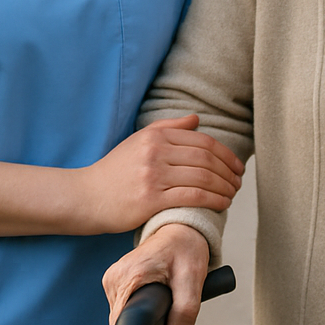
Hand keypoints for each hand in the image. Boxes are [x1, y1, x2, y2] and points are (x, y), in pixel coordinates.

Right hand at [79, 115, 242, 234]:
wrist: (86, 197)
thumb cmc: (114, 172)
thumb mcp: (138, 141)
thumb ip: (168, 128)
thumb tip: (196, 119)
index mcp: (155, 136)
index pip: (202, 141)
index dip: (225, 154)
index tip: (237, 166)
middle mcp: (155, 152)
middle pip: (205, 158)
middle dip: (228, 171)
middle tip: (238, 182)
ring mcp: (153, 175)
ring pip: (202, 177)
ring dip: (224, 187)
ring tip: (232, 194)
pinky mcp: (151, 199)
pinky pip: (192, 197)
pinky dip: (212, 200)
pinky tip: (221, 204)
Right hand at [103, 222, 209, 324]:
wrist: (179, 230)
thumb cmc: (185, 248)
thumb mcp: (192, 278)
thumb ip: (185, 311)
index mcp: (128, 275)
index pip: (121, 321)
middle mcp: (114, 277)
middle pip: (120, 320)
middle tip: (165, 314)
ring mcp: (112, 279)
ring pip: (121, 315)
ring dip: (140, 316)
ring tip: (160, 303)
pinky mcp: (115, 282)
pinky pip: (122, 306)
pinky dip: (136, 308)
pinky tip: (151, 300)